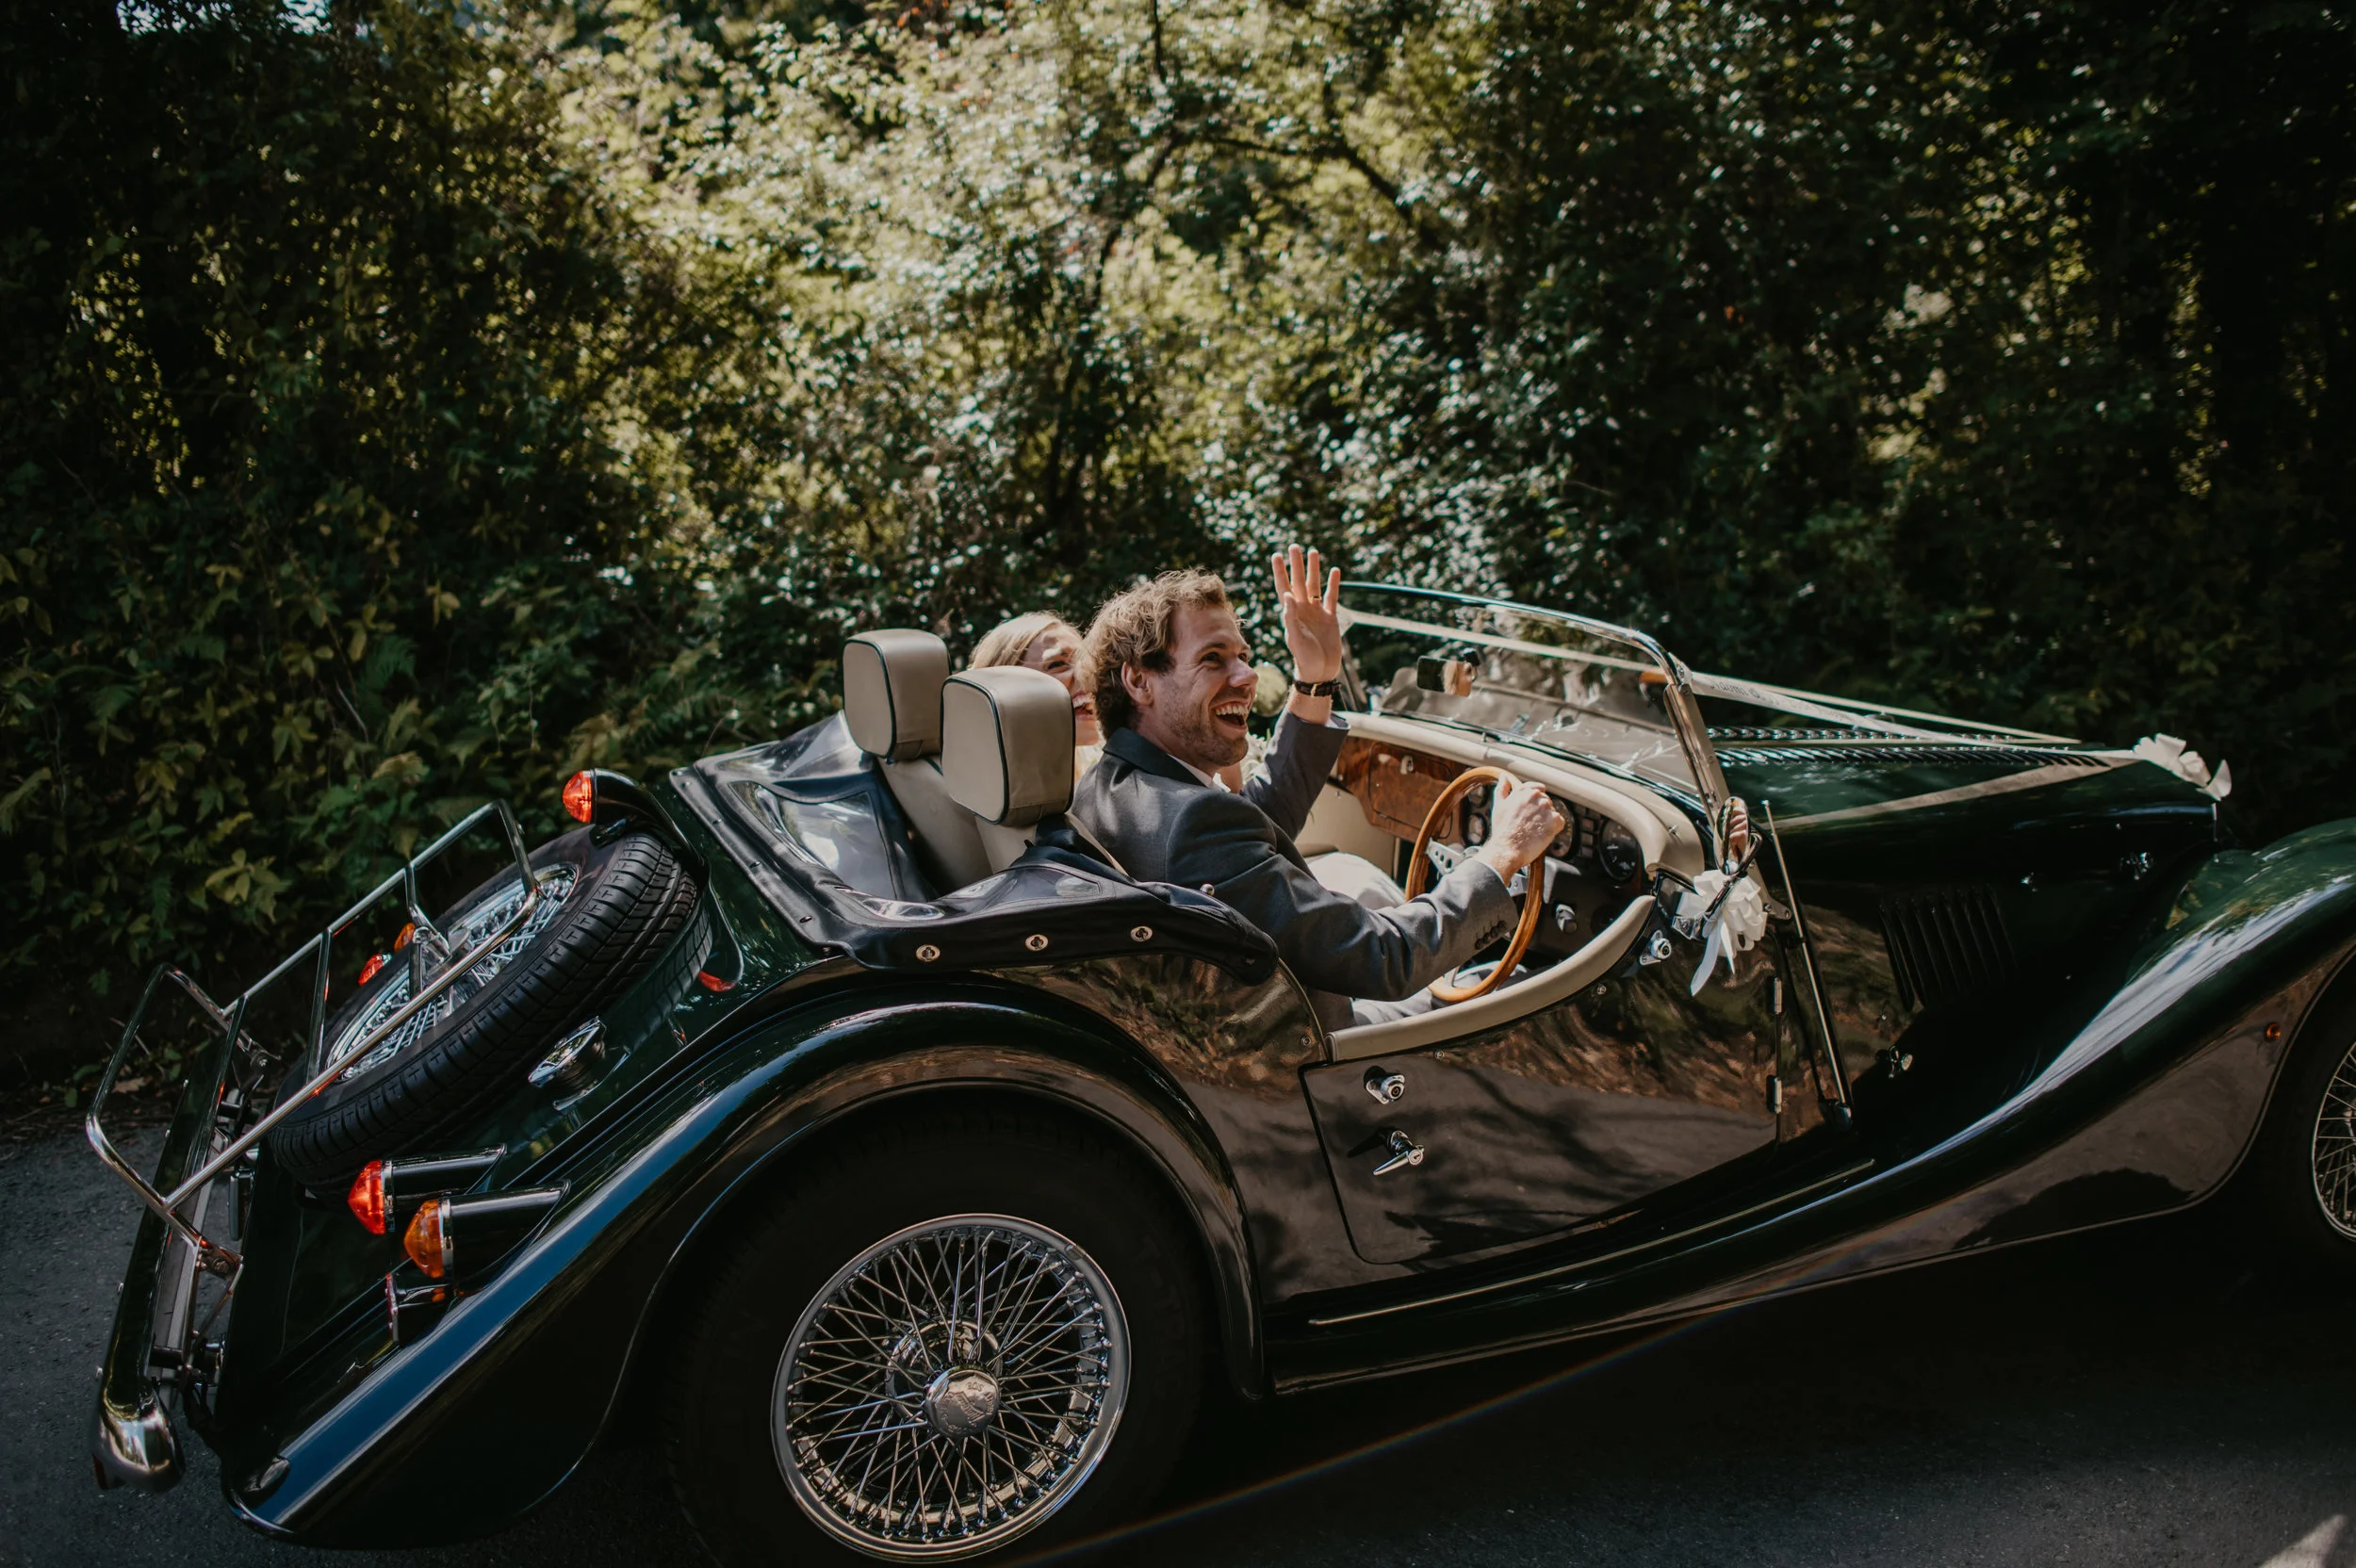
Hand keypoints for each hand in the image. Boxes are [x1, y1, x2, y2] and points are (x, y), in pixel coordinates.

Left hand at [1269, 543, 1342, 684]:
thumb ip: (1291, 616)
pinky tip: (1334, 571)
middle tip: (1294, 546)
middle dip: (1297, 564)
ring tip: (1314, 552)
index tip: (1276, 555)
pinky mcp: (1330, 617)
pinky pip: (1331, 597)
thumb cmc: (1304, 657)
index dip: (1280, 572)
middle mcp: (1302, 609)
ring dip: (1314, 570)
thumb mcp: (1295, 637)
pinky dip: (1333, 584)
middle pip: (1298, 581)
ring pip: (1314, 586)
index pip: (1283, 587)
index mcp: (1290, 613)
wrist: (1320, 672)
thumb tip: (1287, 594)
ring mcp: (1316, 612)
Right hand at [1477, 777, 1565, 881]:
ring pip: (1552, 812)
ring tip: (1534, 831)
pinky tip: (1542, 835)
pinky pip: (1560, 822)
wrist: (1507, 849)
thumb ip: (1502, 789)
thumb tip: (1504, 776)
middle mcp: (1536, 797)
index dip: (1536, 801)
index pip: (1538, 789)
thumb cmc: (1502, 829)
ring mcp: (1546, 808)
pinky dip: (1554, 829)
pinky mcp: (1555, 821)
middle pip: (1546, 802)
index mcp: (1524, 791)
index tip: (1532, 811)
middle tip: (1530, 825)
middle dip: (1541, 812)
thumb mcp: (1499, 806)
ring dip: (1547, 821)